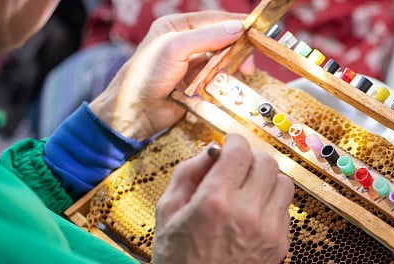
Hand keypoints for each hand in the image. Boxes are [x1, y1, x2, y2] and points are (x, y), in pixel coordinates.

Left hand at [89, 11, 252, 140]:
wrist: (136, 112)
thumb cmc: (146, 75)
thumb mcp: (175, 47)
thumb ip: (206, 36)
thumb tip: (237, 28)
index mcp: (178, 26)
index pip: (215, 20)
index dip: (237, 24)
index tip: (257, 32)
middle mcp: (187, 43)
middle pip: (223, 41)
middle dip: (238, 51)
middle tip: (248, 65)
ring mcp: (193, 65)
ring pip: (224, 62)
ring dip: (232, 70)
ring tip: (238, 78)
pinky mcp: (198, 86)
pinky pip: (219, 81)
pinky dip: (225, 85)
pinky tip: (227, 90)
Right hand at [148, 134, 293, 263]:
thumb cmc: (176, 262)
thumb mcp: (166, 212)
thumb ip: (188, 173)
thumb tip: (211, 150)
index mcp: (215, 200)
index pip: (240, 151)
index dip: (234, 141)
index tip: (229, 144)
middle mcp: (247, 212)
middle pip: (266, 162)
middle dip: (251, 157)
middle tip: (238, 165)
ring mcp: (269, 231)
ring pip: (283, 183)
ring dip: (267, 178)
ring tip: (249, 187)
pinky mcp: (281, 246)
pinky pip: (285, 210)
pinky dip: (272, 203)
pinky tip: (253, 213)